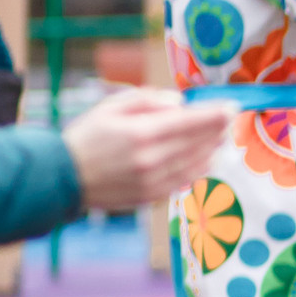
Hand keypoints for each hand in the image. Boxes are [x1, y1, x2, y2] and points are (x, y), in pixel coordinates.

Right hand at [63, 88, 231, 210]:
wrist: (63, 177)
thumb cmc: (87, 135)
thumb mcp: (111, 106)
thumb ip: (148, 100)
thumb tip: (180, 103)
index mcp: (140, 133)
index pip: (190, 122)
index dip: (215, 114)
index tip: (232, 107)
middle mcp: (151, 159)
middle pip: (199, 143)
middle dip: (218, 129)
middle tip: (229, 118)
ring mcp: (153, 181)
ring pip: (198, 163)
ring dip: (213, 148)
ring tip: (220, 135)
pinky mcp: (152, 196)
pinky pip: (186, 180)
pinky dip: (200, 167)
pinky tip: (205, 156)